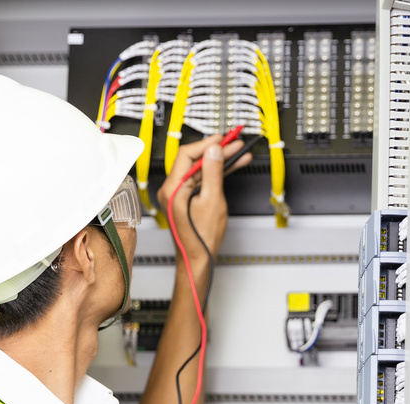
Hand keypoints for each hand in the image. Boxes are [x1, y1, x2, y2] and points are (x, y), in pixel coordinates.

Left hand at [156, 134, 252, 260]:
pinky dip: (215, 174)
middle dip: (216, 151)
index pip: (187, 155)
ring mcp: (178, 195)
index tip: (222, 139)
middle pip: (194, 161)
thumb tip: (213, 151)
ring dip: (218, 161)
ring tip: (238, 154)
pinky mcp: (186, 200)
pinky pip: (200, 181)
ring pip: (199, 170)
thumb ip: (212, 173)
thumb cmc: (201, 238)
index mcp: (172, 188)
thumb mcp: (212, 201)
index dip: (206, 144)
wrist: (198, 259)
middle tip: (233, 143)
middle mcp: (171, 190)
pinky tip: (230, 167)